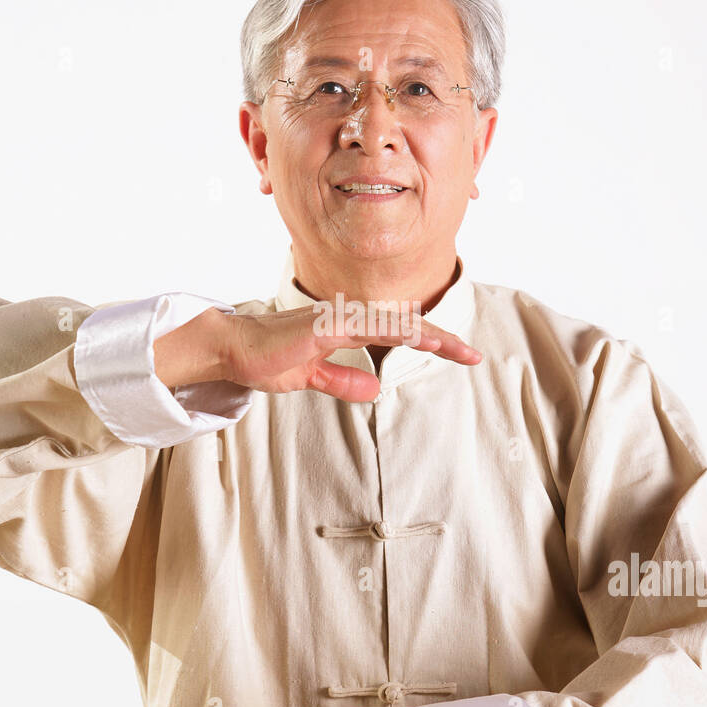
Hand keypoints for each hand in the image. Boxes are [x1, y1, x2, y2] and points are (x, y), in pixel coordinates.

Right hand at [154, 301, 480, 401]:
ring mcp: (336, 319)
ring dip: (428, 335)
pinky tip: (419, 337)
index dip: (429, 342)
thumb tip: (376, 388)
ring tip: (459, 349)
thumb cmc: (265, 359)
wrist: (232, 351)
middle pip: (404, 325)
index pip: (396, 333)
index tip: (458, 355)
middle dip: (441, 339)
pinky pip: (367, 327)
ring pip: (393, 323)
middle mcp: (346, 317)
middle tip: (474, 356)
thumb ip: (342, 381)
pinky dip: (396, 332)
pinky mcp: (323, 327)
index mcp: (345, 327)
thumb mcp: (312, 377)